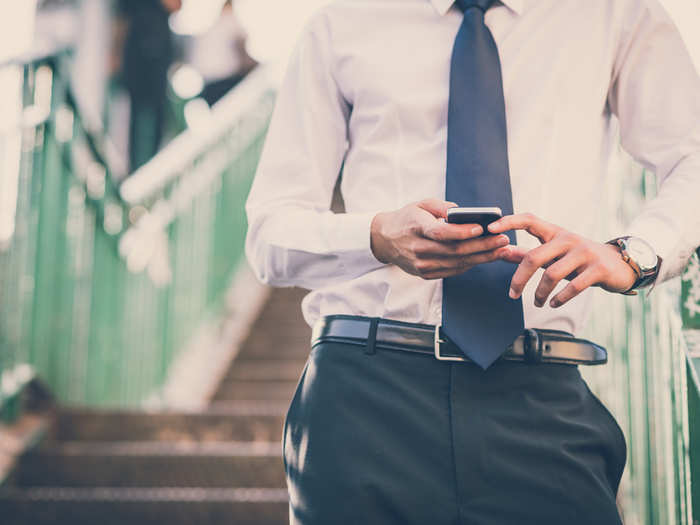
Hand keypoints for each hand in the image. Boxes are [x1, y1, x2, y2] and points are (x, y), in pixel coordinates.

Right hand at [370, 199, 514, 279]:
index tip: (481, 228)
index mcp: (416, 228)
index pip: (441, 233)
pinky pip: (452, 270)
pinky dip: (470, 264)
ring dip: (481, 257)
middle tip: (502, 240)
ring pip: (457, 263)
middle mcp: (418, 249)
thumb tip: (464, 213)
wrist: (385, 240)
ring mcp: (421, 264)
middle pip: (454, 250)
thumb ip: (442, 207)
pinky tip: (484, 257)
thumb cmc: (407, 218)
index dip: (462, 232)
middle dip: (482, 246)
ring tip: (501, 249)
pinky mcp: (425, 274)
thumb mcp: (420, 204)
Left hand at [487, 213, 636, 307]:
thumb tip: (501, 252)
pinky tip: (554, 303)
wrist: (619, 265)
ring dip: (540, 293)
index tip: (490, 228)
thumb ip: (527, 253)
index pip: (529, 220)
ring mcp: (584, 253)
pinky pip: (573, 286)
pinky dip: (560, 298)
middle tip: (512, 294)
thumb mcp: (553, 255)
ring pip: (552, 274)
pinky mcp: (598, 269)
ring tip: (538, 303)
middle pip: (534, 257)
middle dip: (519, 279)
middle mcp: (568, 239)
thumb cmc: (578, 260)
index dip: (509, 222)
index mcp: (555, 233)